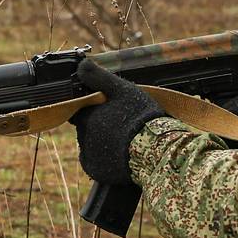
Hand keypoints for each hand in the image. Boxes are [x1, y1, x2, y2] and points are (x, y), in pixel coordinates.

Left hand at [71, 58, 163, 184]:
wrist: (156, 150)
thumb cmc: (141, 117)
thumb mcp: (121, 90)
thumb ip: (99, 78)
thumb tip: (81, 64)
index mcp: (87, 117)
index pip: (81, 111)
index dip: (95, 109)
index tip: (110, 110)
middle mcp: (83, 137)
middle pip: (87, 129)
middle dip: (100, 126)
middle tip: (122, 125)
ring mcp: (90, 156)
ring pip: (92, 145)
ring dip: (103, 142)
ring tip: (125, 140)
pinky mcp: (97, 172)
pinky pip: (96, 164)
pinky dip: (104, 160)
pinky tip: (120, 154)